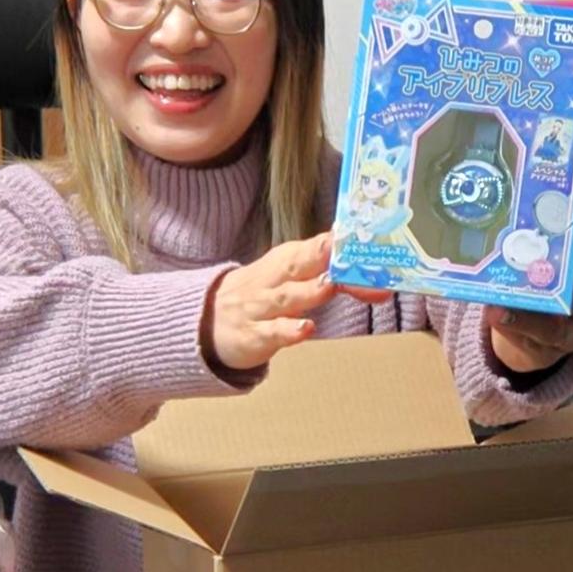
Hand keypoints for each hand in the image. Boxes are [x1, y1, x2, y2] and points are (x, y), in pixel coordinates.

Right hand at [203, 232, 390, 370]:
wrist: (205, 321)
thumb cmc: (260, 296)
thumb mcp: (289, 277)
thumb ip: (327, 272)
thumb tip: (367, 266)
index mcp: (286, 262)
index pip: (316, 248)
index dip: (339, 243)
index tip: (362, 236)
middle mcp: (273, 280)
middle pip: (298, 264)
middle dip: (320, 254)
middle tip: (344, 249)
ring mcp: (260, 307)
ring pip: (286, 297)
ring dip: (309, 291)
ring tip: (330, 286)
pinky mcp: (251, 335)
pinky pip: (271, 332)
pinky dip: (288, 330)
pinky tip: (306, 328)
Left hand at [483, 210, 572, 372]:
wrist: (535, 328)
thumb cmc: (548, 276)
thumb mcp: (551, 253)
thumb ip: (546, 230)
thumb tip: (526, 187)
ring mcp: (569, 331)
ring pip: (564, 332)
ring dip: (541, 322)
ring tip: (515, 309)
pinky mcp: (543, 347)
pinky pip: (530, 339)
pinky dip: (512, 324)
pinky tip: (494, 312)